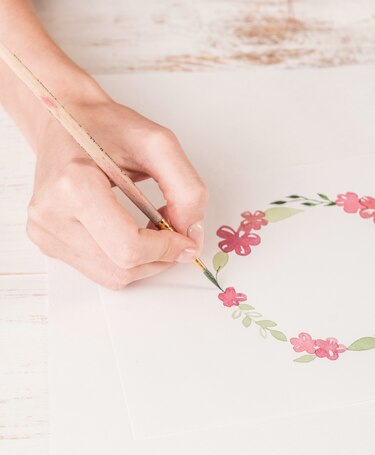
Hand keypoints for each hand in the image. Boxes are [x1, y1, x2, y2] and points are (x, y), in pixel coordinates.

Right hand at [26, 96, 207, 288]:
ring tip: (149, 229)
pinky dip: (124, 260)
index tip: (186, 239)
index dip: (166, 249)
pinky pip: (99, 271)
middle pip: (122, 269)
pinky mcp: (47, 243)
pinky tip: (126, 232)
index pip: (129, 247)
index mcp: (73, 185)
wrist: (64, 120)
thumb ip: (186, 189)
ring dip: (143, 261)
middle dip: (158, 257)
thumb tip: (191, 235)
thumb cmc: (105, 127)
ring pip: (112, 277)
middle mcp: (51, 214)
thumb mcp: (158, 144)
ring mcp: (45, 232)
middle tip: (172, 232)